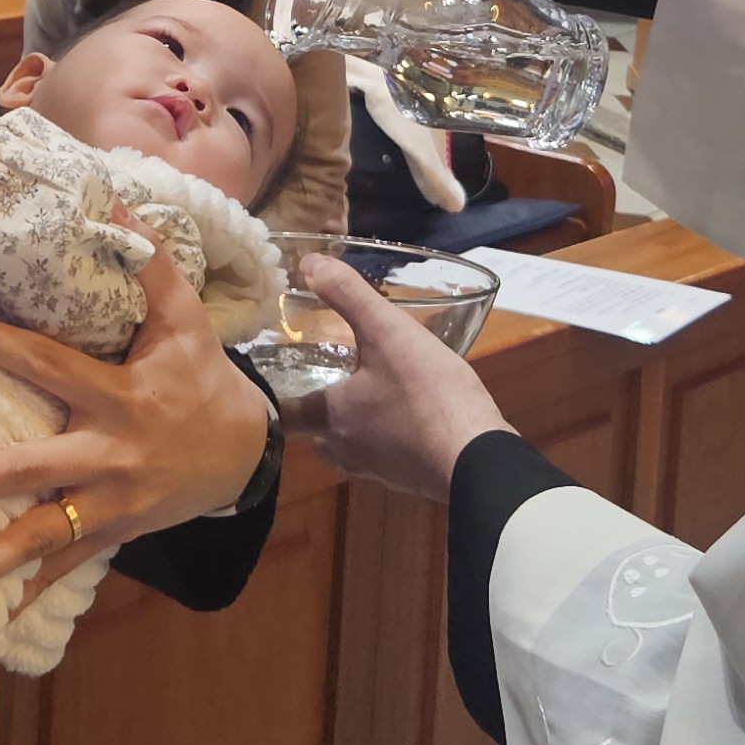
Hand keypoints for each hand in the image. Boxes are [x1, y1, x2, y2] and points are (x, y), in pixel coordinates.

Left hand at [0, 253, 272, 612]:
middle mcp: (110, 455)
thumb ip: (147, 263)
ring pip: (43, 535)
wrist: (248, 455)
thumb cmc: (202, 378)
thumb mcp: (185, 319)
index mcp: (121, 396)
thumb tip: (114, 197)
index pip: (48, 365)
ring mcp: (112, 504)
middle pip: (30, 471)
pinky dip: (28, 593)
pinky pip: (65, 567)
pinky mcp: (114, 534)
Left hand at [285, 254, 513, 503]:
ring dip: (354, 428)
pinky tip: (410, 419)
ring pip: (351, 450)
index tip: (266, 384)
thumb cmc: (427, 395)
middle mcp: (347, 451)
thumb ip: (349, 296)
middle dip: (317, 414)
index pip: (283, 416)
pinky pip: (388, 457)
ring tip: (368, 398)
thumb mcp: (389, 333)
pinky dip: (389, 439)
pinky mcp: (412, 480)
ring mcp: (381, 471)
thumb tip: (309, 264)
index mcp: (332, 418)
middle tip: (324, 384)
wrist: (478, 457)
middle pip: (317, 437)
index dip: (271, 400)